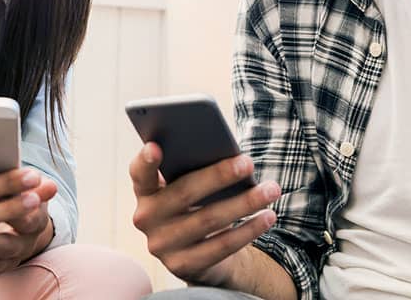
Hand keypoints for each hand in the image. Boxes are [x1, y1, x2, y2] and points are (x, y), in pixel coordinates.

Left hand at [0, 180, 57, 290]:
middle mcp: (22, 244)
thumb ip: (26, 182)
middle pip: (8, 247)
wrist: (16, 220)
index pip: (29, 221)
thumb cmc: (13, 193)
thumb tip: (50, 185)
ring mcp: (5, 260)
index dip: (15, 214)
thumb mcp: (23, 186)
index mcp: (35, 222)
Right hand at [129, 142, 280, 286]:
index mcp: (145, 191)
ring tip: (271, 189)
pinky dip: (248, 230)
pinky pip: (221, 246)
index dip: (145, 161)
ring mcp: (162, 245)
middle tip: (248, 163)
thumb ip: (192, 169)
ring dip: (244, 203)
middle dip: (219, 176)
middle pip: (184, 193)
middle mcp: (146, 218)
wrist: (197, 251)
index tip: (156, 146)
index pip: (139, 173)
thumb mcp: (186, 186)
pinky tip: (268, 216)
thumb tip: (228, 157)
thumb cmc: (194, 203)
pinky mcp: (183, 265)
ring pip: (208, 219)